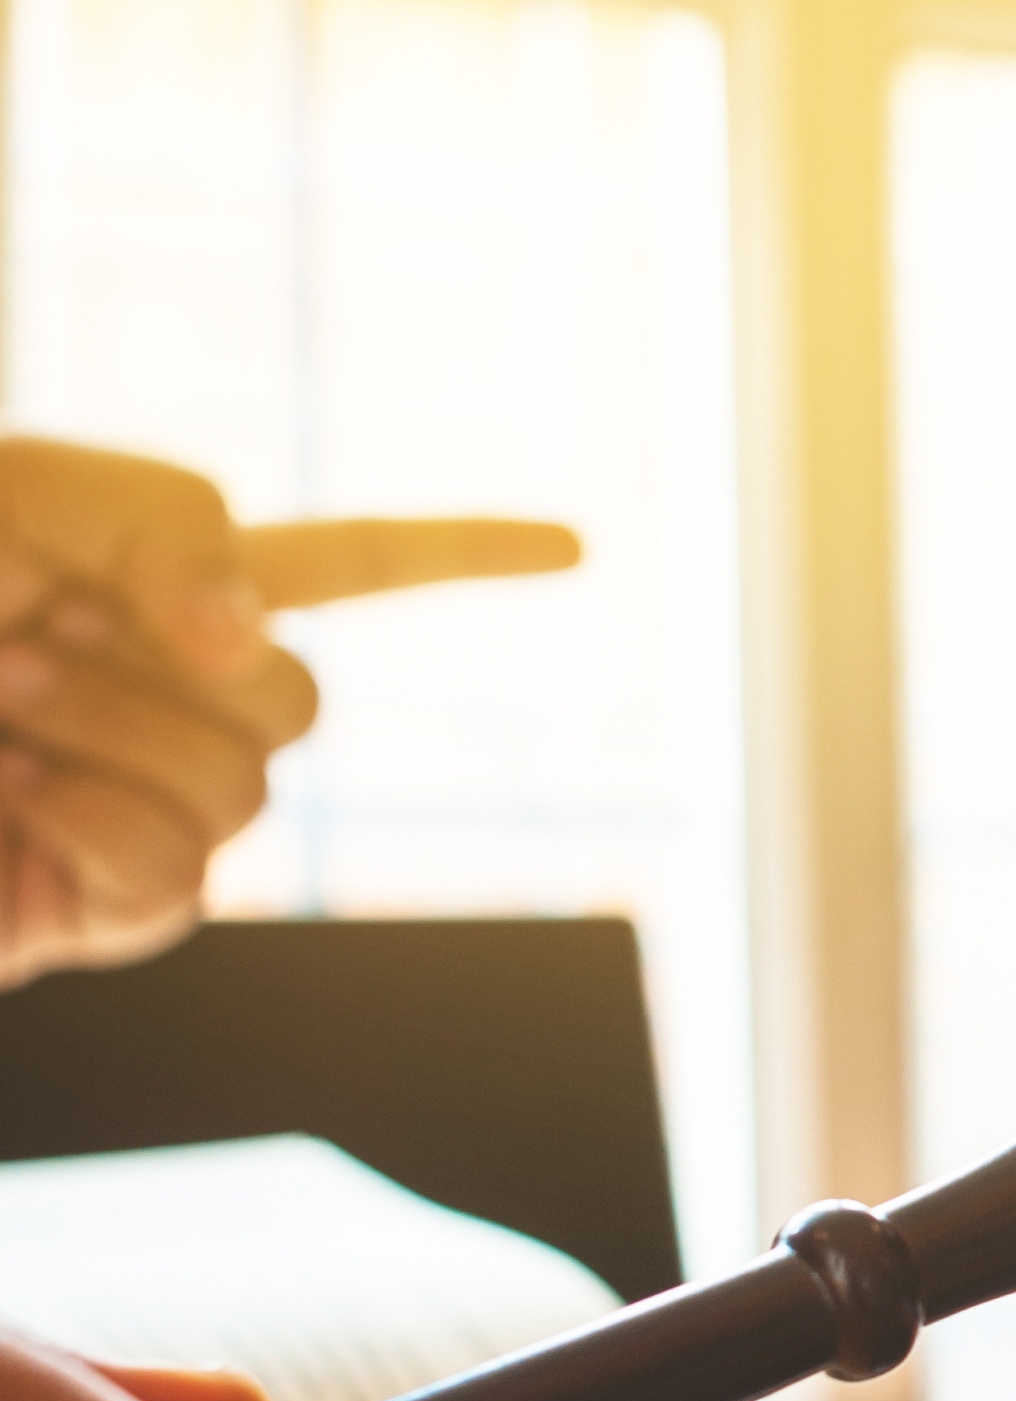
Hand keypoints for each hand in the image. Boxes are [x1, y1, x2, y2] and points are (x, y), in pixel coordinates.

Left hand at [0, 437, 579, 986]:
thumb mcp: (32, 488)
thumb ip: (177, 521)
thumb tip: (250, 653)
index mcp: (165, 594)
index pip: (352, 569)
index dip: (466, 554)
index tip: (573, 545)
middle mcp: (174, 708)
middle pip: (302, 702)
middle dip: (176, 670)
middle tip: (21, 639)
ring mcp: (145, 812)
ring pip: (246, 793)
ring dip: (109, 734)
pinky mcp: (100, 911)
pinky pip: (176, 881)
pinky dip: (87, 827)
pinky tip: (9, 801)